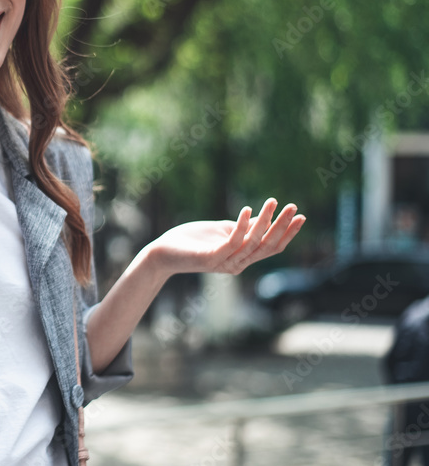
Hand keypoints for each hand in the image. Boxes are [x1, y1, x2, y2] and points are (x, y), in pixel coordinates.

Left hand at [146, 198, 305, 277]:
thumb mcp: (222, 230)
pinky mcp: (211, 258)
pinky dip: (241, 226)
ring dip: (265, 221)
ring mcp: (225, 262)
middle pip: (267, 245)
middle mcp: (238, 263)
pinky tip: (246, 210)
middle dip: (282, 226)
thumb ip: (243, 228)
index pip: (271, 247)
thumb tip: (263, 219)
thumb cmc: (192, 240)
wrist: (163, 252)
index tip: (301, 216)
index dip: (287, 233)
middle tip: (293, 207)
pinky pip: (232, 243)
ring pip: (252, 242)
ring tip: (273, 202)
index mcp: (242, 257)